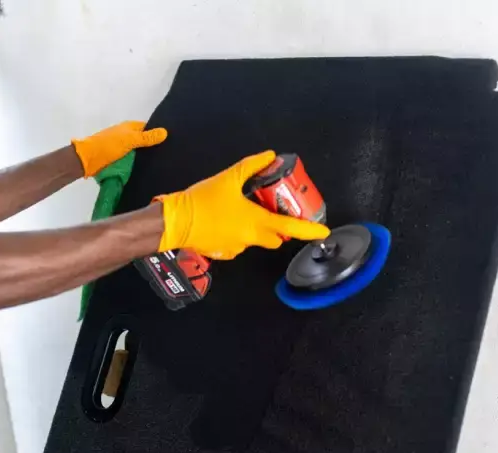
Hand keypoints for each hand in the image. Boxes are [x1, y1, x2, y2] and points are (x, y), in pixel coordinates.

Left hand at [72, 121, 167, 177]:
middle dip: (155, 146)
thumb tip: (165, 132)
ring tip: (166, 163)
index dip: (158, 132)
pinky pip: (135, 160)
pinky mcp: (121, 160)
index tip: (172, 140)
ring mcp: (124, 148)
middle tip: (172, 154)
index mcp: (129, 127)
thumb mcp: (130, 140)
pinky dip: (141, 163)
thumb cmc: (108, 146)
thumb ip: (147, 137)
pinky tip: (152, 169)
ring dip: (149, 157)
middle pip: (145, 140)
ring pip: (140, 152)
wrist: (88, 160)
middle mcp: (127, 136)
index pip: (148, 128)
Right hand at [157, 151, 330, 259]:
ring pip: (256, 241)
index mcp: (256, 222)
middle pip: (276, 239)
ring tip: (243, 212)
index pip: (290, 228)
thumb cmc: (202, 201)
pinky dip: (238, 234)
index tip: (322, 233)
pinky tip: (226, 222)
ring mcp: (237, 248)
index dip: (309, 231)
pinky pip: (238, 244)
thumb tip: (269, 155)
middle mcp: (251, 239)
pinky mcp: (224, 253)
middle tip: (275, 212)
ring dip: (256, 230)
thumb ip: (251, 166)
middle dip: (279, 229)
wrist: (174, 222)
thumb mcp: (228, 178)